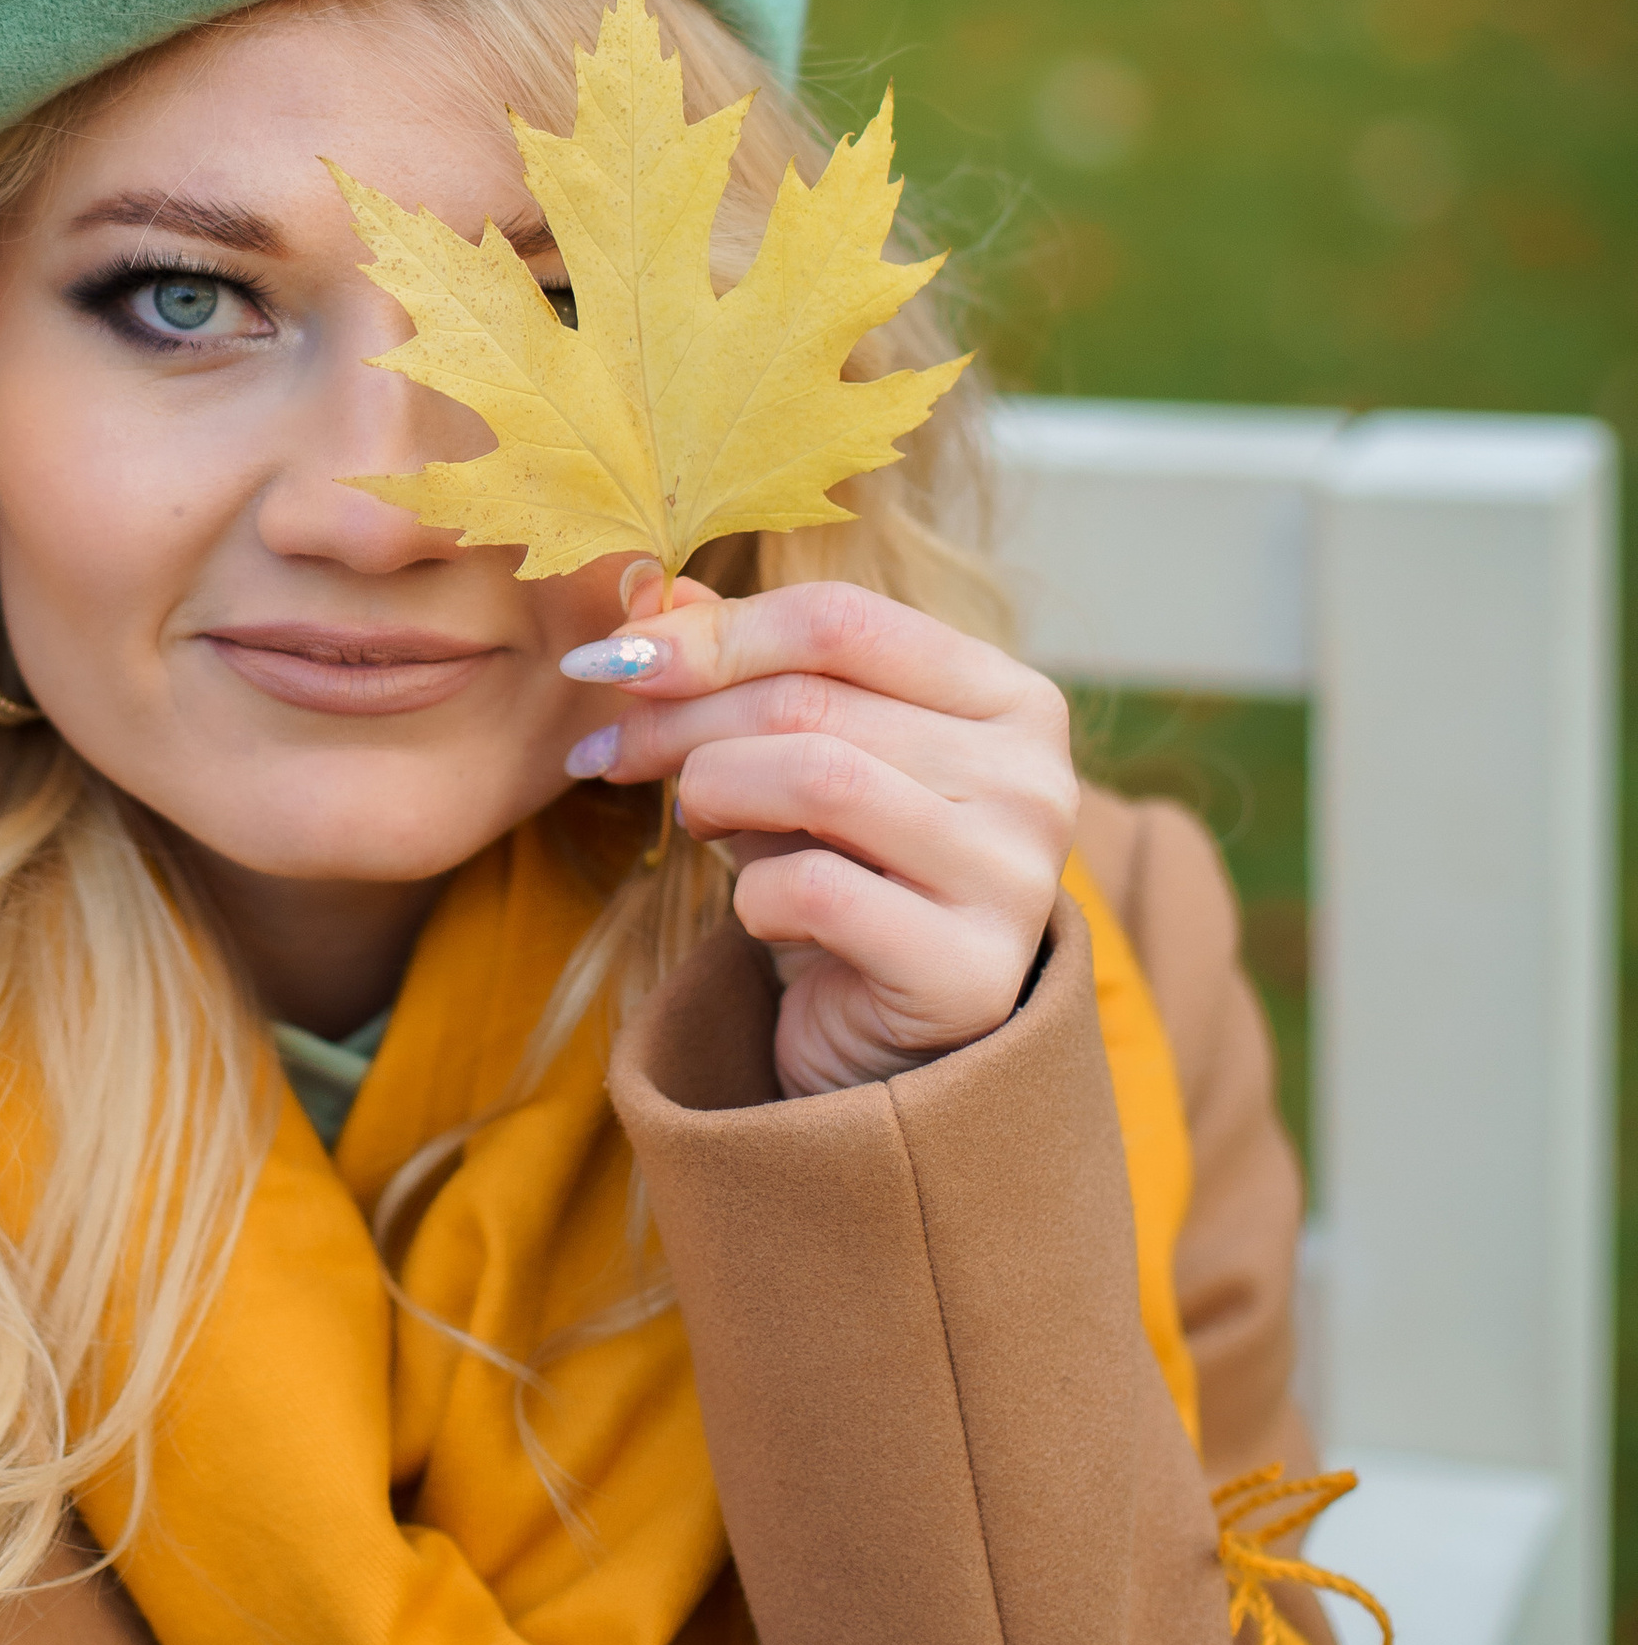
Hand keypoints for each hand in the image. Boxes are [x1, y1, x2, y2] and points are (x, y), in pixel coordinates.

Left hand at [562, 572, 1077, 1098]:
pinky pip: (815, 891)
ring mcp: (1014, 878)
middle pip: (813, 699)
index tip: (616, 657)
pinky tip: (758, 911)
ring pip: (815, 777)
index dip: (714, 631)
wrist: (889, 1053)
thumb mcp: (797, 760)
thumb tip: (655, 592)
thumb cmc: (847, 884)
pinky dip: (752, 894)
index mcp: (1010, 697)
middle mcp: (1035, 778)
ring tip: (691, 822)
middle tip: (608, 751)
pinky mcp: (970, 972)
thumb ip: (746, 672)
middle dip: (681, 718)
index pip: (842, 619)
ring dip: (713, 791)